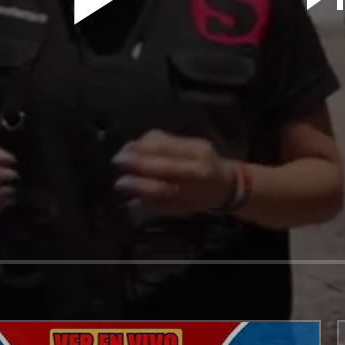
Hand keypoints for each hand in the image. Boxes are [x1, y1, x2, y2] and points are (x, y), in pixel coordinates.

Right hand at [113, 130, 235, 214]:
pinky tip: (136, 145)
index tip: (119, 184)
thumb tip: (129, 199)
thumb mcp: (181, 209)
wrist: (228, 182)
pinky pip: (164, 135)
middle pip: (160, 158)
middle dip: (134, 159)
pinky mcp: (192, 138)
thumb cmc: (201, 200)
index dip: (139, 184)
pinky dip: (146, 140)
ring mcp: (195, 147)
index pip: (162, 185)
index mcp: (194, 187)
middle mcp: (196, 164)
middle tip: (116, 161)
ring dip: (138, 146)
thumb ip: (156, 203)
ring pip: (161, 142)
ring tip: (123, 152)